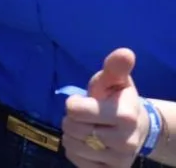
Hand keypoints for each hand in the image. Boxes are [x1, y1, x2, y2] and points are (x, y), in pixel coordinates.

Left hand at [62, 49, 149, 166]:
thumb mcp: (116, 80)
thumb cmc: (119, 99)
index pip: (74, 110)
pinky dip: (76, 152)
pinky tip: (89, 144)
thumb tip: (125, 53)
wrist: (137, 128)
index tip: (86, 101)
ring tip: (88, 129)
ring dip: (73, 136)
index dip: (74, 104)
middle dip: (72, 119)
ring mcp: (119, 160)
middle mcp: (124, 141)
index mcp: (125, 116)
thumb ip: (115, 67)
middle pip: (71, 128)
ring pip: (72, 146)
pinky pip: (77, 161)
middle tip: (86, 117)